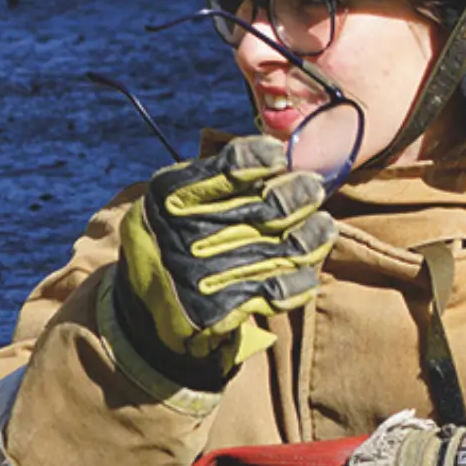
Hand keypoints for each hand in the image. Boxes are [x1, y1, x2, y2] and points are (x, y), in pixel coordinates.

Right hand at [111, 136, 335, 386]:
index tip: (280, 155)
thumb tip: (280, 158)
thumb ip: (215, 181)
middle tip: (313, 190)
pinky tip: (306, 273)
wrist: (142, 309)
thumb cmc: (172, 240)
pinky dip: (297, 281)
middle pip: (263, 209)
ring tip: (323, 228)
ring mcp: (200, 274)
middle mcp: (182, 234)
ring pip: (278, 250)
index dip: (260, 159)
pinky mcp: (216, 310)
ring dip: (309, 238)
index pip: (226, 169)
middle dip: (296, 196)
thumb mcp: (174, 202)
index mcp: (168, 198)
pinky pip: (274, 291)